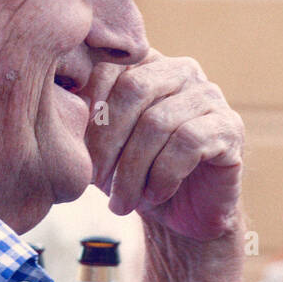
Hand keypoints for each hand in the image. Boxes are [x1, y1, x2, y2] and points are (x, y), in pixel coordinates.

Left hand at [85, 49, 243, 241]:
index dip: (88, 115)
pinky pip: (188, 143)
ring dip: (133, 170)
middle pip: (133, 90)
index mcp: (146, 64)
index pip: (106, 70)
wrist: (183, 216)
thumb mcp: (100, 148)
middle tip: (97, 182)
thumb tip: (52, 99)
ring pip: (158, 122)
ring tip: (122, 201)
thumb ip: (82, 119)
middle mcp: (182, 70)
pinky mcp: (230, 128)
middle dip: (108, 142)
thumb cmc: (137, 176)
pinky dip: (163, 176)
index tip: (79, 157)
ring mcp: (210, 96)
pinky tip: (155, 195)